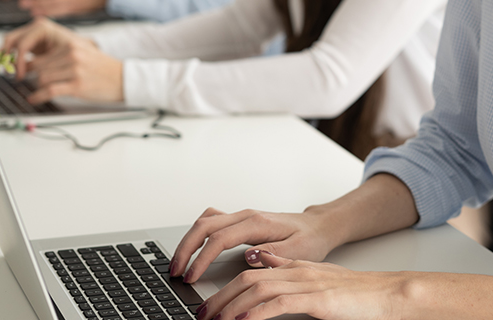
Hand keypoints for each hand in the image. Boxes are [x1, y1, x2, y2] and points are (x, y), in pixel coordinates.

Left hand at [1, 18, 123, 103]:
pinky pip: (49, 90)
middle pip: (38, 67)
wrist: (124, 78)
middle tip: (23, 82)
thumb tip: (34, 64)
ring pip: (41, 78)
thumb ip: (60, 56)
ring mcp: (74, 70)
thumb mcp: (82, 54)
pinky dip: (38, 96)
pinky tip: (34, 99)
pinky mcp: (77, 85)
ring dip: (36, 87)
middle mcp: (72, 54)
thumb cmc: (103, 69)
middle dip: (30, 76)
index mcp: (71, 45)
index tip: (19, 70)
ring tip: (35, 92)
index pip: (40, 54)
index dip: (27, 64)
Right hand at [170, 207, 338, 282]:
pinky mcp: (239, 222)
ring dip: (188, 241)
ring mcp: (241, 217)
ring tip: (179, 264)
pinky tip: (193, 250)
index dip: (202, 258)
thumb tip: (249, 257)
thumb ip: (274, 254)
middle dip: (186, 249)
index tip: (192, 276)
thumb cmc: (309, 239)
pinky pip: (211, 222)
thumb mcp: (299, 250)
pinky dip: (197, 235)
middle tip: (176, 272)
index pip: (220, 238)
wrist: (317, 226)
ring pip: (204, 222)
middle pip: (204, 226)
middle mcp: (246, 216)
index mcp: (258, 223)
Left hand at [197, 253, 409, 319]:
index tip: (208, 306)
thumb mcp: (316, 276)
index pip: (251, 272)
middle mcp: (297, 271)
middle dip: (220, 298)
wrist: (387, 294)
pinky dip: (258, 313)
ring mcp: (307, 284)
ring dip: (232, 306)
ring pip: (258, 289)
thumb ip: (288, 269)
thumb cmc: (356, 292)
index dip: (225, 288)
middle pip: (247, 279)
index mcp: (295, 267)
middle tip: (203, 316)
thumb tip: (262, 262)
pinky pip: (280, 303)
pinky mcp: (318, 300)